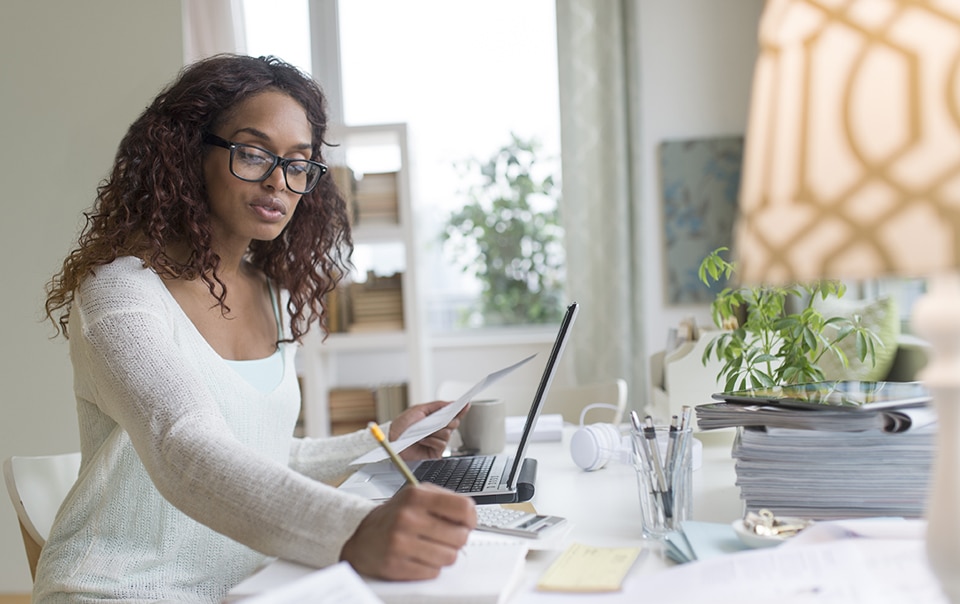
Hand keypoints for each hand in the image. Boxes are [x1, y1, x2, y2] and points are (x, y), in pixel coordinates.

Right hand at [341, 483, 476, 579]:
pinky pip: (433, 572)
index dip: (471, 519)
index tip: (467, 523)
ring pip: (449, 557)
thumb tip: (470, 515)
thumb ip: (444, 500)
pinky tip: (419, 557)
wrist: (364, 537)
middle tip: (446, 537)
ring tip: (432, 547)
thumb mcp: (417, 495)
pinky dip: (431, 567)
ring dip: (445, 555)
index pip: (463, 507)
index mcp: (416, 496)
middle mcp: (408, 517)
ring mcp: (401, 542)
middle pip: (460, 536)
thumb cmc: (396, 516)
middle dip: (458, 539)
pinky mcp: (397, 565)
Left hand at [390, 400, 468, 460]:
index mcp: (435, 419)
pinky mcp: (435, 452)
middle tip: (435, 421)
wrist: (392, 440)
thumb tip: (451, 403)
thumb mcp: (419, 409)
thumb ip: (436, 405)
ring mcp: (437, 441)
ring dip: (434, 432)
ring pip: (447, 434)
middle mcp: (438, 430)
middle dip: (446, 420)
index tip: (467, 404)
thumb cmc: (402, 425)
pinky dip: (431, 441)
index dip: (461, 410)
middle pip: (454, 423)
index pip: (452, 414)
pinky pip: (441, 444)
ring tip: (422, 433)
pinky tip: (422, 441)